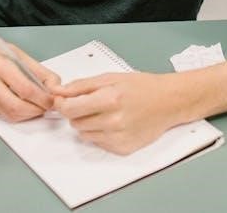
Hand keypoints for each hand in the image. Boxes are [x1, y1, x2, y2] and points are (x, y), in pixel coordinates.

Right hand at [0, 41, 60, 121]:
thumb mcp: (25, 57)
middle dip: (36, 110)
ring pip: (10, 115)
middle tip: (46, 106)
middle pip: (16, 106)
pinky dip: (19, 114)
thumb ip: (43, 74)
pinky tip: (24, 104)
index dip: (42, 99)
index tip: (52, 100)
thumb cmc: (3, 54)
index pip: (25, 89)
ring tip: (37, 105)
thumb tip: (56, 91)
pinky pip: (5, 116)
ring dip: (28, 114)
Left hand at [52, 72, 179, 154]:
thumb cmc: (142, 87)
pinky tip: (115, 123)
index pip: (70, 109)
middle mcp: (114, 121)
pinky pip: (98, 143)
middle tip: (94, 103)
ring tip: (107, 112)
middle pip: (75, 122)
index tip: (63, 100)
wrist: (169, 102)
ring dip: (89, 124)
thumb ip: (81, 86)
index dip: (62, 104)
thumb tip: (58, 92)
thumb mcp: (110, 78)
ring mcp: (119, 137)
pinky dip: (101, 133)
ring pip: (84, 134)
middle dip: (78, 112)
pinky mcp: (123, 149)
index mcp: (110, 99)